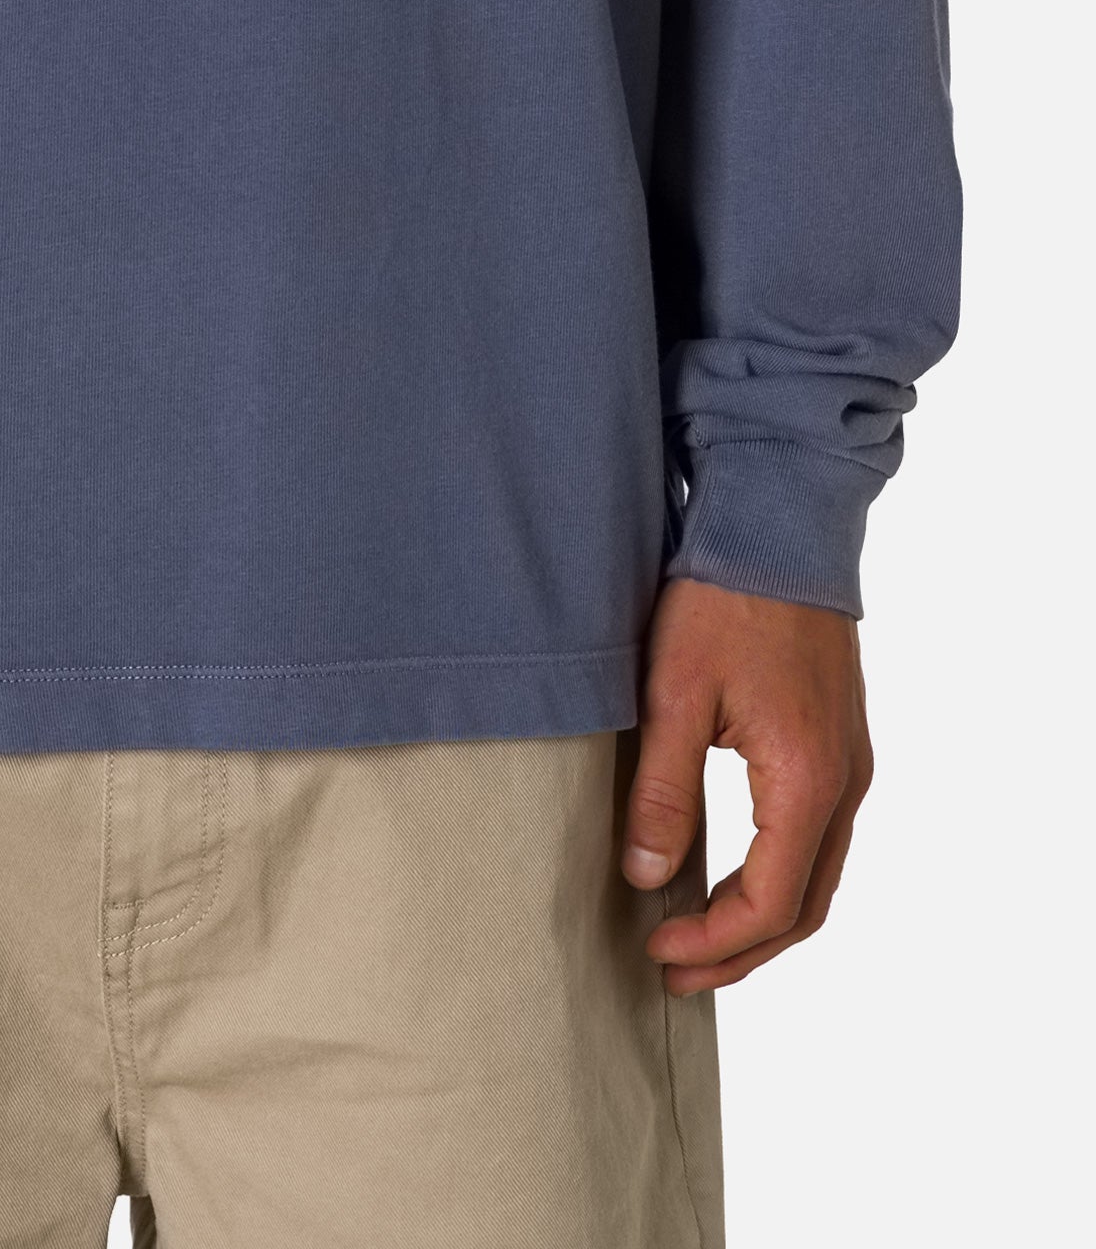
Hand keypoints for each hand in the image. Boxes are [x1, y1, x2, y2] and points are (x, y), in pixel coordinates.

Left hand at [622, 577, 872, 994]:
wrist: (779, 521)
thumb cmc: (726, 597)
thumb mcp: (674, 694)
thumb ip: (662, 792)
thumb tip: (645, 876)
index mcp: (806, 781)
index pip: (768, 904)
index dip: (712, 943)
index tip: (655, 950)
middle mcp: (843, 782)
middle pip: (803, 907)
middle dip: (740, 953)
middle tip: (675, 972)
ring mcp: (848, 763)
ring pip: (817, 876)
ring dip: (761, 920)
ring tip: (699, 939)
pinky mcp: (838, 742)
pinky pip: (818, 837)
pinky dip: (778, 876)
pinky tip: (731, 874)